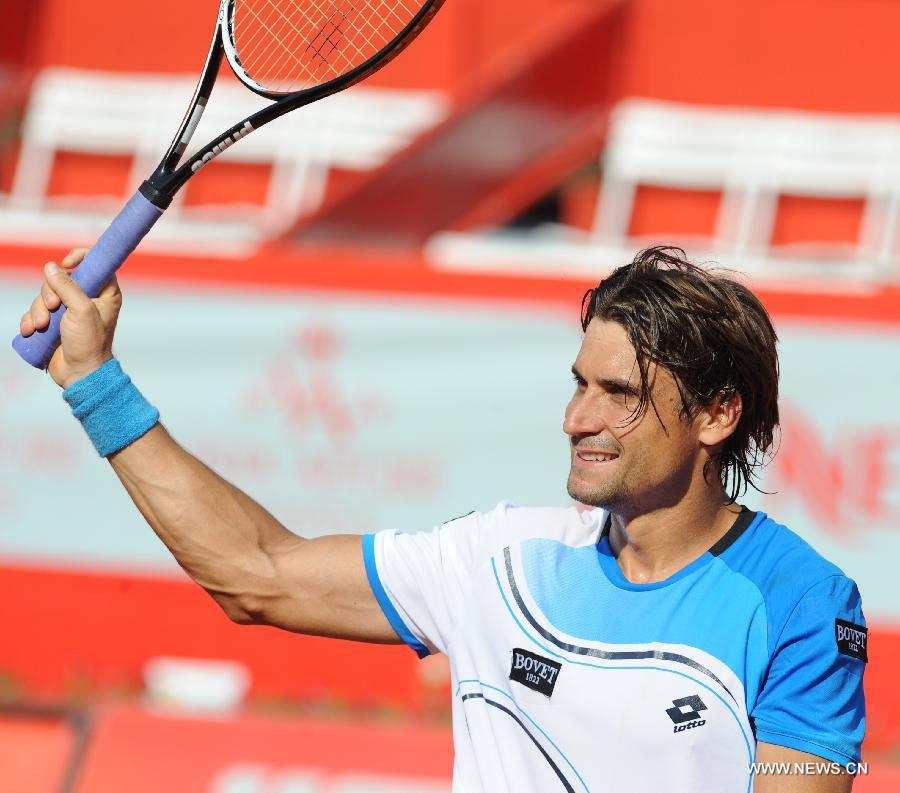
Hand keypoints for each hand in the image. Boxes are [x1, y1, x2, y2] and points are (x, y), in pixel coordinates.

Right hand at [19, 247, 122, 388]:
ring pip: (45, 294)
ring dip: (38, 309)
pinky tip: (31, 331)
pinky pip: (36, 311)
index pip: (95, 264)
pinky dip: (31, 319)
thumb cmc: (89, 343)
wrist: (79, 373)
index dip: (80, 258)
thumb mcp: (81, 311)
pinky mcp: (54, 322)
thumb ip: (67, 286)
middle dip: (50, 292)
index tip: (68, 263)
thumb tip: (51, 267)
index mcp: (104, 293)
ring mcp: (69, 310)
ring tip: (42, 326)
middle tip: (53, 308)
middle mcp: (88, 298)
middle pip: (61, 278)